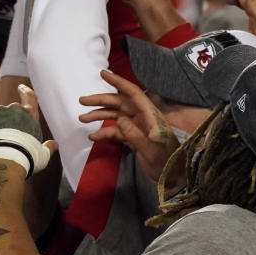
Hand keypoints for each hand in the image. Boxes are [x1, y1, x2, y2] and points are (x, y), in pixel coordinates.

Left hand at [0, 84, 57, 169]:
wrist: (5, 160)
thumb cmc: (27, 158)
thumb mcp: (42, 154)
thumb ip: (48, 147)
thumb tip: (54, 144)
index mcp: (29, 113)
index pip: (29, 96)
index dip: (25, 91)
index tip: (21, 87)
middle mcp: (13, 108)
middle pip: (9, 112)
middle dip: (6, 123)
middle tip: (4, 141)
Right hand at [78, 69, 180, 186]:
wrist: (173, 181)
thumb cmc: (167, 164)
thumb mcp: (151, 150)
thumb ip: (135, 134)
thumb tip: (119, 119)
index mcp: (151, 115)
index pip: (133, 93)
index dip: (118, 82)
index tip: (103, 73)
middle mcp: (143, 118)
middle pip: (119, 103)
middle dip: (101, 100)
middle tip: (82, 101)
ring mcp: (138, 128)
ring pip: (115, 116)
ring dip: (99, 116)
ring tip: (82, 118)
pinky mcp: (133, 138)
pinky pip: (116, 131)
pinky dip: (104, 132)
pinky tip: (93, 137)